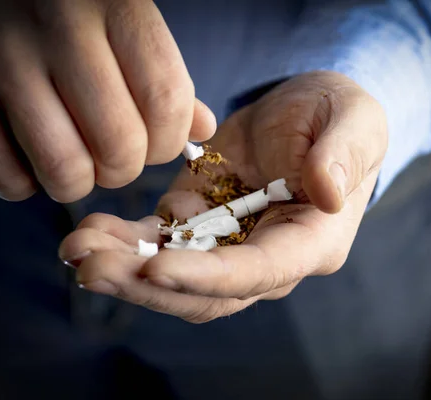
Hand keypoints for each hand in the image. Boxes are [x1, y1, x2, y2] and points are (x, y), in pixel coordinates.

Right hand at [0, 0, 214, 202]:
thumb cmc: (66, 9)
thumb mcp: (124, 21)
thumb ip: (164, 76)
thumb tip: (202, 130)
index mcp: (114, 6)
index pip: (166, 101)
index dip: (169, 142)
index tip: (156, 142)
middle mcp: (57, 28)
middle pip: (119, 146)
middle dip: (124, 168)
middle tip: (114, 154)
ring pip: (64, 169)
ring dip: (78, 182)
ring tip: (75, 158)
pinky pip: (7, 177)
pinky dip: (26, 183)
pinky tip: (29, 154)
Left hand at [58, 71, 387, 322]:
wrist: (307, 114)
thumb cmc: (339, 117)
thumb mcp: (354, 122)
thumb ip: (343, 156)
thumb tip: (327, 194)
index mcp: (310, 243)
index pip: (258, 273)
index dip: (207, 276)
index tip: (156, 267)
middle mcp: (266, 258)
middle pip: (206, 293)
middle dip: (148, 286)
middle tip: (93, 268)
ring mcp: (228, 245)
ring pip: (173, 277)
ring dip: (124, 270)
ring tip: (76, 248)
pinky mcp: (198, 222)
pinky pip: (159, 242)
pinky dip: (124, 242)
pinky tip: (89, 232)